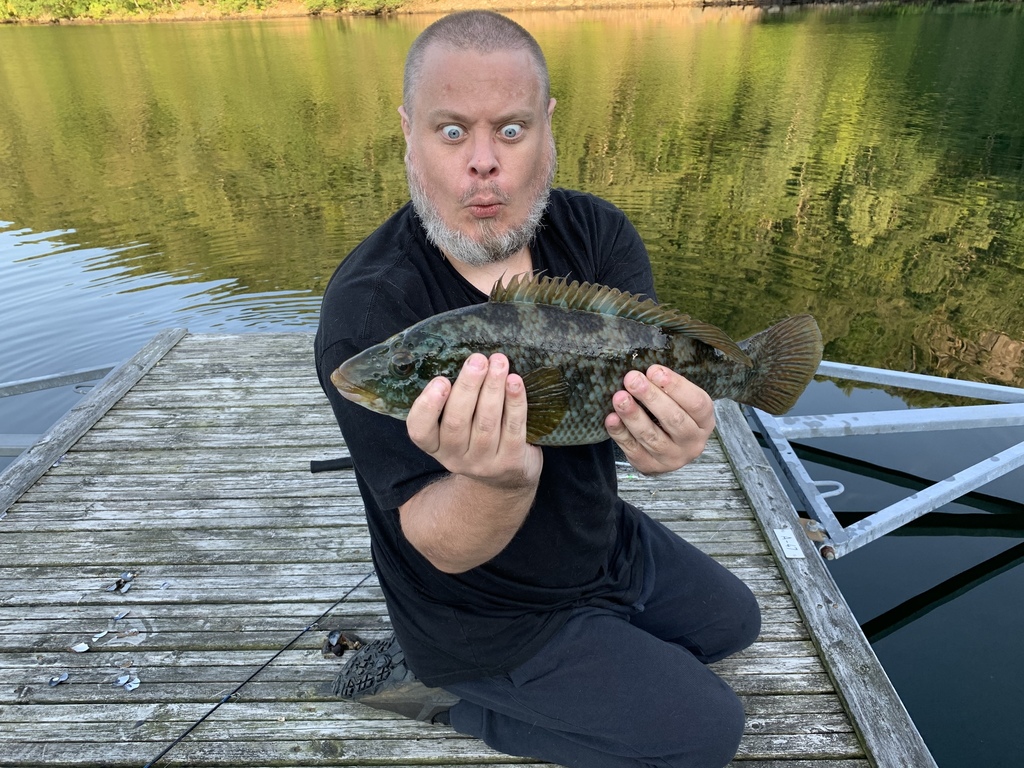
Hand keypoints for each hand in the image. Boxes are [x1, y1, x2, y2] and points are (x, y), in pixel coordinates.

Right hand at [406, 353, 542, 489]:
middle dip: (468, 386)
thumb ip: (454, 401)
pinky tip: (515, 382)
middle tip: (477, 360)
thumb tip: (466, 360)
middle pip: (456, 421)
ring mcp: (483, 463)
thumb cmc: (478, 439)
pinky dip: (515, 403)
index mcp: (436, 445)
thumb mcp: (457, 428)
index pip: (419, 431)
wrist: (506, 480)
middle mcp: (455, 458)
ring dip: (493, 388)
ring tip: (499, 363)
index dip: (427, 406)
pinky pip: (513, 429)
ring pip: (486, 423)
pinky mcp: (510, 463)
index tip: (440, 381)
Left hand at [604, 365, 714, 475]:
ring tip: (619, 397)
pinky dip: (621, 433)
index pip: (696, 403)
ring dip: (633, 415)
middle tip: (632, 379)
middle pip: (673, 419)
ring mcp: (672, 457)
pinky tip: (612, 418)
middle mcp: (692, 442)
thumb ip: (668, 387)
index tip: (654, 370)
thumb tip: (645, 371)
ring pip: (651, 436)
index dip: (675, 386)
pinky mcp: (650, 465)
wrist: (668, 448)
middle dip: (651, 397)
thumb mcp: (681, 400)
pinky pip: (633, 449)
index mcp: (705, 421)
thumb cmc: (674, 414)